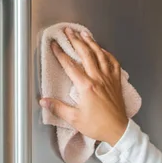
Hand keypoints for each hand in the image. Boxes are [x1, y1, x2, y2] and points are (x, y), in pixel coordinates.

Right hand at [40, 28, 128, 145]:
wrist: (117, 130)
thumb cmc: (97, 125)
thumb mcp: (74, 118)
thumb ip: (58, 108)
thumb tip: (43, 101)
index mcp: (86, 86)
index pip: (70, 65)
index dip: (60, 53)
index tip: (54, 45)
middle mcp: (98, 79)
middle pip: (85, 54)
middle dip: (75, 41)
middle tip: (68, 32)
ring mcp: (108, 78)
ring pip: (100, 55)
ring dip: (91, 43)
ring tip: (84, 34)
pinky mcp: (116, 81)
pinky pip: (113, 63)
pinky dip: (107, 54)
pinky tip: (103, 50)